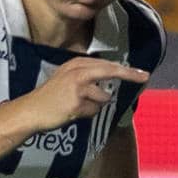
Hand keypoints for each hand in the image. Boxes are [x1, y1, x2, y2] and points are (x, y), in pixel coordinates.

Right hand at [14, 58, 148, 132]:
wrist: (32, 110)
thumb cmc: (51, 98)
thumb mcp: (67, 80)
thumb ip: (87, 78)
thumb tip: (109, 86)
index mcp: (76, 63)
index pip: (107, 65)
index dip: (126, 70)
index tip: (142, 73)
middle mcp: (78, 70)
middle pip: (111, 71)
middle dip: (129, 75)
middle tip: (145, 77)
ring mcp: (77, 85)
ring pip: (103, 97)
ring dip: (95, 106)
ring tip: (76, 107)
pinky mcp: (76, 100)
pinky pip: (94, 110)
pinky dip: (87, 114)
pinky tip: (72, 112)